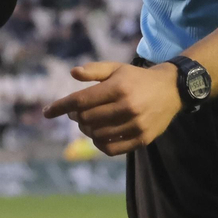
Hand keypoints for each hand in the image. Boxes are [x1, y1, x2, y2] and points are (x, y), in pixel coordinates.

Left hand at [44, 62, 181, 155]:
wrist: (171, 90)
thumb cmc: (136, 78)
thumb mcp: (116, 68)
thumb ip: (94, 70)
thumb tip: (72, 73)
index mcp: (118, 87)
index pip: (81, 100)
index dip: (60, 107)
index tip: (46, 112)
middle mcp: (127, 107)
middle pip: (87, 119)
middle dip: (75, 117)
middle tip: (75, 112)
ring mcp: (136, 125)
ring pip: (97, 135)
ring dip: (86, 130)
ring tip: (87, 122)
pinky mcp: (143, 139)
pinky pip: (112, 149)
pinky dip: (99, 144)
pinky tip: (98, 135)